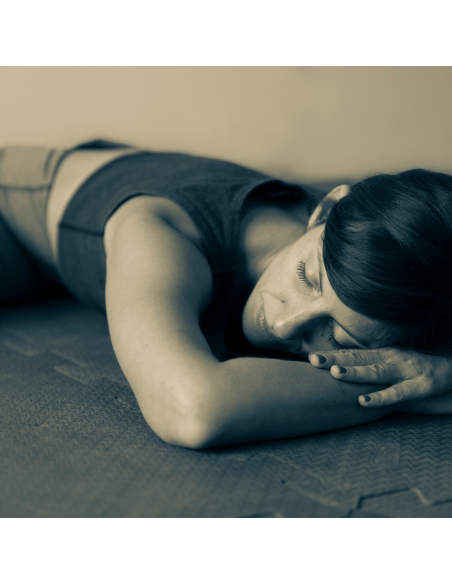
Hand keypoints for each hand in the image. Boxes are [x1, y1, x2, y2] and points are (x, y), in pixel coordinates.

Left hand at [308, 347, 451, 409]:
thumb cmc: (417, 370)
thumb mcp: (392, 366)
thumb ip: (369, 368)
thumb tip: (339, 371)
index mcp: (382, 354)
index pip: (352, 354)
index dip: (332, 355)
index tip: (311, 358)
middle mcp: (391, 358)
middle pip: (359, 359)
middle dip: (336, 359)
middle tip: (314, 361)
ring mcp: (406, 370)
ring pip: (376, 371)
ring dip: (355, 372)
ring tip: (335, 373)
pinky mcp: (420, 384)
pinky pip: (398, 392)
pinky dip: (381, 397)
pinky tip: (364, 401)